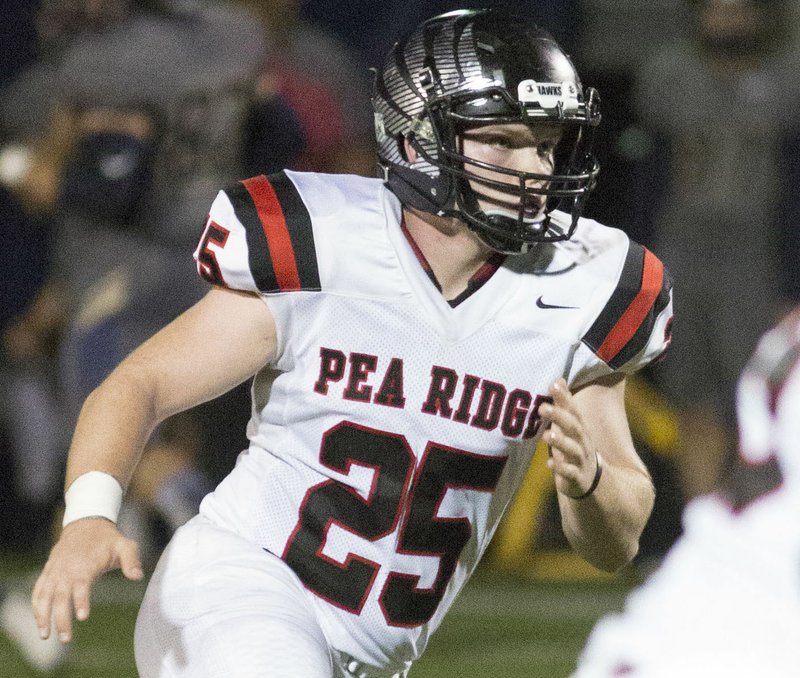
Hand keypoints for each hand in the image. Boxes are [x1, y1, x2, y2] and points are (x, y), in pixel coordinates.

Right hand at [32, 519, 142, 642]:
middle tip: (66, 639)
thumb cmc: (108, 539)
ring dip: (42, 616)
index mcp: (86, 564)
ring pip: (45, 595)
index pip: (81, 585)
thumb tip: (138, 576)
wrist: (86, 523)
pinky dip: (36, 605)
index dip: (81, 600)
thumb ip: (132, 560)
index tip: (83, 616)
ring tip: (45, 636)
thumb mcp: (125, 545)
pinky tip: (39, 621)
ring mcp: (55, 570)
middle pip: (61, 596)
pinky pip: (38, 590)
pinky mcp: (48, 571)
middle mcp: (67, 569)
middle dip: (61, 619)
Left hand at [540, 378, 597, 498]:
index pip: (573, 410)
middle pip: (573, 427)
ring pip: (573, 450)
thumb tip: (557, 379)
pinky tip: (549, 463)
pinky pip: (570, 473)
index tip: (553, 384)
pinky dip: (561, 469)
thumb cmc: (574, 447)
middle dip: (559, 417)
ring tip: (546, 435)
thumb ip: (564, 405)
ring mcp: (581, 460)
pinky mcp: (577, 478)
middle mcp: (582, 442)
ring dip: (560, 442)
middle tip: (543, 407)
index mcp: (579, 428)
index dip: (565, 397)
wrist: (591, 481)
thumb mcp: (570, 426)